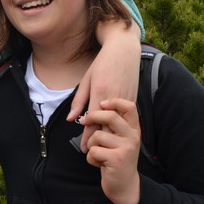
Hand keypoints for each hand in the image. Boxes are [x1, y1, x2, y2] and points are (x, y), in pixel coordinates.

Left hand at [68, 23, 141, 150]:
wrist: (124, 50)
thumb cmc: (103, 63)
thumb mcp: (87, 80)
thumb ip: (79, 101)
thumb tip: (70, 119)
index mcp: (100, 93)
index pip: (93, 121)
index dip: (88, 136)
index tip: (83, 148)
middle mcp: (114, 98)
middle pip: (106, 126)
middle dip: (99, 140)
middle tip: (91, 153)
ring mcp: (125, 99)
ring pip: (117, 124)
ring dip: (110, 136)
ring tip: (102, 148)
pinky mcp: (133, 98)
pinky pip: (126, 118)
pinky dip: (120, 127)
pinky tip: (116, 136)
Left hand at [81, 98, 141, 203]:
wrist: (125, 186)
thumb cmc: (117, 161)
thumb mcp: (120, 141)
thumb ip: (113, 127)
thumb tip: (96, 111)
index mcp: (133, 130)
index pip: (130, 107)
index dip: (114, 101)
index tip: (102, 104)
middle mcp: (132, 136)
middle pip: (111, 116)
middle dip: (92, 117)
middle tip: (84, 121)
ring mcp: (126, 147)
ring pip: (98, 135)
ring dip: (91, 145)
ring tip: (98, 154)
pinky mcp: (116, 158)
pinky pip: (94, 151)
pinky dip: (91, 158)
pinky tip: (99, 164)